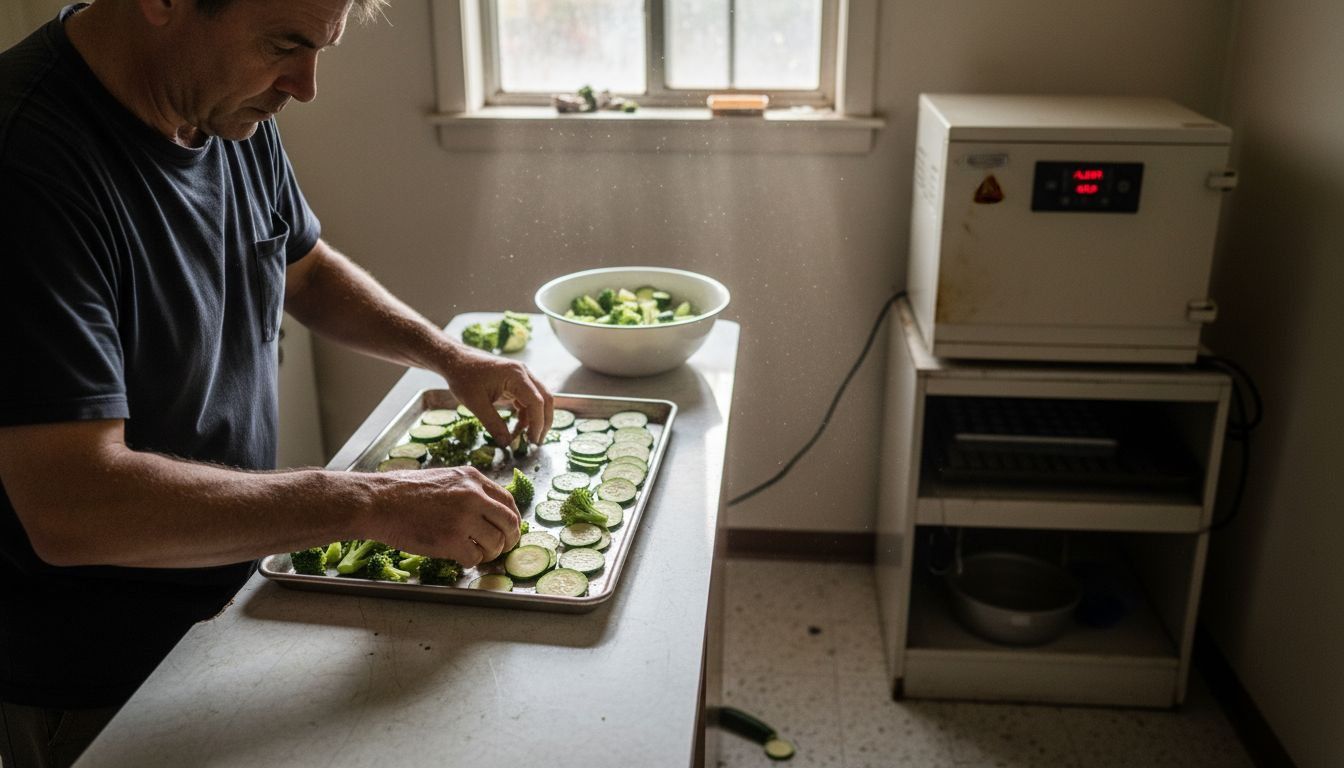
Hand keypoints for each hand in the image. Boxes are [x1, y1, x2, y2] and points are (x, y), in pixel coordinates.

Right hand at [371, 465, 520, 566]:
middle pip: (509, 523)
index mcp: (472, 479)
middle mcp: (473, 496)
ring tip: (475, 553)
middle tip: (500, 549)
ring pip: (495, 543)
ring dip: (488, 553)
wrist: (378, 502)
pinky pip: (474, 558)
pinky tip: (459, 557)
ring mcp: (463, 518)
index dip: (512, 520)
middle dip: (508, 540)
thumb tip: (489, 510)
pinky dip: (470, 562)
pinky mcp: (450, 540)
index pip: (508, 502)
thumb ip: (468, 490)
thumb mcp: (444, 478)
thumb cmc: (403, 492)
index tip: (509, 531)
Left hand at [439, 341, 553, 447]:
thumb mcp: (476, 404)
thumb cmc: (463, 377)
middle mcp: (524, 373)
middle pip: (545, 399)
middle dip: (544, 422)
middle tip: (536, 442)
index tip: (533, 441)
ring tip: (527, 439)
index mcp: (516, 375)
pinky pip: (528, 399)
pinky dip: (526, 415)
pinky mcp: (516, 382)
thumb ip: (493, 424)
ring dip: (535, 419)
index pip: (537, 401)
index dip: (538, 423)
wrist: (455, 360)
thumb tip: (506, 444)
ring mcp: (521, 377)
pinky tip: (518, 428)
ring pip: (539, 400)